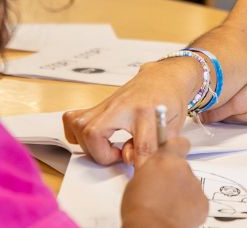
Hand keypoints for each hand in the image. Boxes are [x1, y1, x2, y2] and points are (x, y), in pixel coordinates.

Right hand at [63, 57, 202, 165]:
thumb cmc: (169, 99)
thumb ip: (157, 147)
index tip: (141, 171)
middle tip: (117, 156)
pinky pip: (73, 118)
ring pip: (80, 126)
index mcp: (146, 110)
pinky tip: (93, 140)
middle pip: (94, 133)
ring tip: (106, 149)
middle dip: (102, 155)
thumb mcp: (173, 125)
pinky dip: (76, 133)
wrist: (163, 77)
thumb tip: (134, 162)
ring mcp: (107, 103)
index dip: (142, 165)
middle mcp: (122, 105)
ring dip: (88, 146)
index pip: (142, 146)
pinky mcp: (99, 105)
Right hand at [121, 137, 207, 227]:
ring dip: (181, 191)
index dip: (176, 148)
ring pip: (190, 184)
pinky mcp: (203, 202)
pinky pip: (197, 200)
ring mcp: (194, 185)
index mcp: (165, 158)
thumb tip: (152, 170)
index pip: (179, 142)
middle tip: (162, 190)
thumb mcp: (136, 179)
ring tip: (167, 205)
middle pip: (182, 167)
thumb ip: (150, 168)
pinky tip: (176, 213)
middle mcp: (183, 168)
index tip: (172, 153)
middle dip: (175, 176)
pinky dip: (190, 206)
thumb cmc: (139, 208)